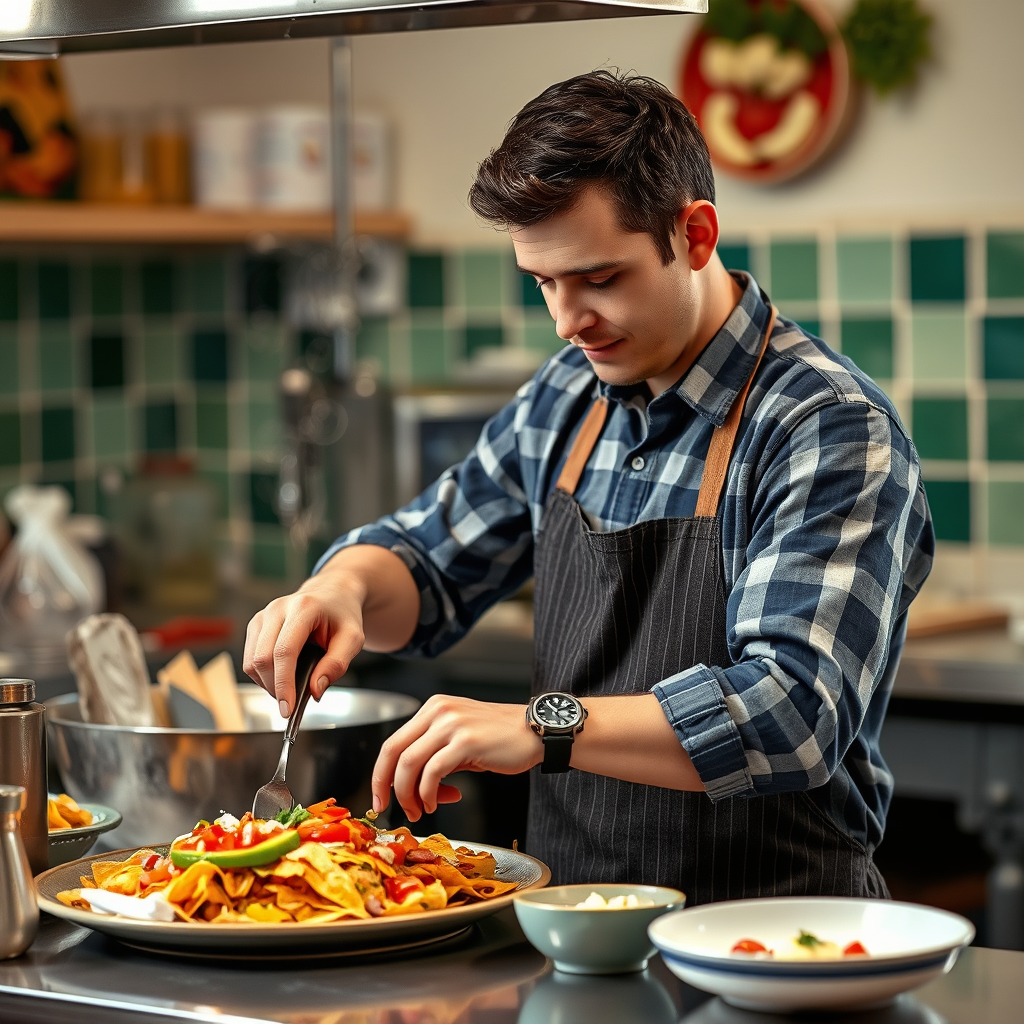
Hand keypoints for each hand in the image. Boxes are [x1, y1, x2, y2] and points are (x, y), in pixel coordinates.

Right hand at [243, 567, 366, 716]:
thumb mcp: (353, 639)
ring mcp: (263, 615)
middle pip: (262, 659)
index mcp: (303, 608)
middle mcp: (277, 609)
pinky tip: (281, 676)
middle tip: (292, 703)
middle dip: (274, 688)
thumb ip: (337, 665)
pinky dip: (262, 675)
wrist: (332, 593)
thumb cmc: (343, 615)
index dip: (283, 684)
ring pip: (251, 661)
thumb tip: (314, 690)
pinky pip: (250, 658)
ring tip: (289, 688)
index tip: (288, 709)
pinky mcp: (256, 624)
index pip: (284, 651)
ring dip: (266, 683)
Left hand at [372, 695, 543, 821]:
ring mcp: (451, 724)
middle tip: (387, 808)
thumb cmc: (501, 739)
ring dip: (409, 795)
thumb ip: (434, 759)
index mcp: (433, 709)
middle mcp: (438, 711)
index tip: (380, 795)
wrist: (536, 732)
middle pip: (393, 751)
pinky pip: (433, 772)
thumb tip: (413, 791)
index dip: (380, 772)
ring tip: (420, 810)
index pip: (393, 741)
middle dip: (384, 784)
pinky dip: (428, 794)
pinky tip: (436, 804)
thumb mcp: (460, 742)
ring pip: (409, 764)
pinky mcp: (466, 741)